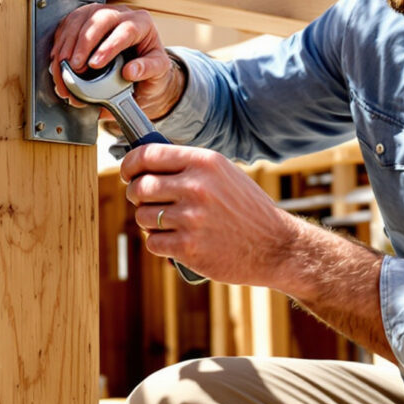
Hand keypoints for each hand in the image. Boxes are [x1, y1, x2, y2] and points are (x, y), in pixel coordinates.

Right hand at [48, 3, 184, 119]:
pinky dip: (60, 44)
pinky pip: (68, 25)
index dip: (108, 47)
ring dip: (67, 45)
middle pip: (99, 18)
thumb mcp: (159, 72)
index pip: (126, 30)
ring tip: (64, 68)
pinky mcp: (84, 21)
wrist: (141, 71)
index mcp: (142, 23)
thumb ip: (148, 70)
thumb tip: (131, 71)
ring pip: (79, 19)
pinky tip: (58, 60)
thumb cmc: (151, 69)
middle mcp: (121, 14)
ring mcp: (101, 15)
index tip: (95, 64)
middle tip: (75, 66)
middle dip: (83, 43)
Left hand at [121, 143, 298, 286]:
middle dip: (137, 196)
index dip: (130, 165)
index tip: (127, 174)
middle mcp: (196, 187)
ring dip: (149, 222)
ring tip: (168, 223)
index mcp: (204, 162)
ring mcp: (192, 218)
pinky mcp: (188, 248)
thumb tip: (145, 163)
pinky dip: (159, 244)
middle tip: (146, 202)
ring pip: (142, 217)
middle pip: (140, 187)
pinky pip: (153, 243)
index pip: (147, 155)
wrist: (276, 246)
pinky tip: (176, 242)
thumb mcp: (224, 174)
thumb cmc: (247, 209)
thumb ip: (189, 166)